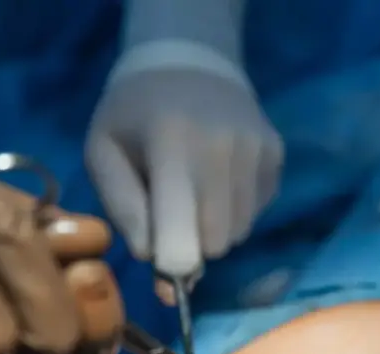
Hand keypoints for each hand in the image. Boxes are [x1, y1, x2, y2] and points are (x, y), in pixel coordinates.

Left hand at [86, 69, 282, 276]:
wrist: (187, 62)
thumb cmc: (133, 116)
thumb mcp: (103, 155)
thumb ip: (124, 211)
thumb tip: (154, 263)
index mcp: (172, 146)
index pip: (181, 238)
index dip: (169, 264)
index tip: (159, 260)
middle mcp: (224, 147)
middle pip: (215, 245)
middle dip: (191, 244)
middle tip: (171, 215)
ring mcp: (256, 149)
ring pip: (239, 234)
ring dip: (213, 228)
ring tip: (193, 191)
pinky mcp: (275, 154)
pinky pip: (256, 214)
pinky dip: (234, 210)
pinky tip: (216, 179)